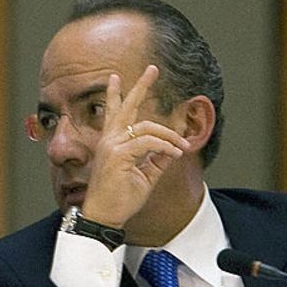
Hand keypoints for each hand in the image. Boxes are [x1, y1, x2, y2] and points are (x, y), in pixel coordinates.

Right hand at [80, 66, 189, 227]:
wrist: (104, 217)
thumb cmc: (119, 199)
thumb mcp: (144, 176)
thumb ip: (157, 161)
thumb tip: (173, 150)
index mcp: (111, 142)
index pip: (115, 112)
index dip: (117, 93)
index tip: (116, 76)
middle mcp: (109, 139)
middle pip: (126, 105)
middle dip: (141, 85)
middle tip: (152, 68)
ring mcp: (112, 146)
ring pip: (146, 127)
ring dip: (169, 135)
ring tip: (181, 145)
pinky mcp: (118, 155)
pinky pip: (149, 143)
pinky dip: (166, 146)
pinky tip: (177, 153)